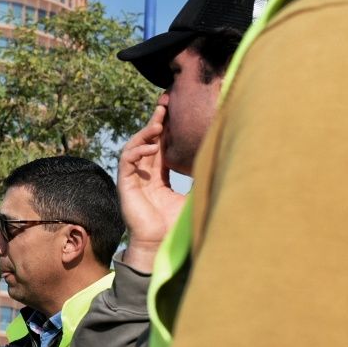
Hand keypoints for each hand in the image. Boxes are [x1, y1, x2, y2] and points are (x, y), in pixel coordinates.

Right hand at [118, 103, 186, 271]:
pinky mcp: (125, 184)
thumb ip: (200, 181)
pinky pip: (127, 161)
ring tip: (158, 125)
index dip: (166, 128)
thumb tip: (222, 167)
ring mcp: (134, 178)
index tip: (175, 110)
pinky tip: (151, 148)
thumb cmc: (173, 224)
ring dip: (145, 134)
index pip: (161, 145)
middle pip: (148, 141)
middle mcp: (145, 173)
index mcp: (160, 175)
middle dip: (155, 121)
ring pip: (134, 147)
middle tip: (165, 104)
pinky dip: (137, 151)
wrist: (158, 243)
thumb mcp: (192, 196)